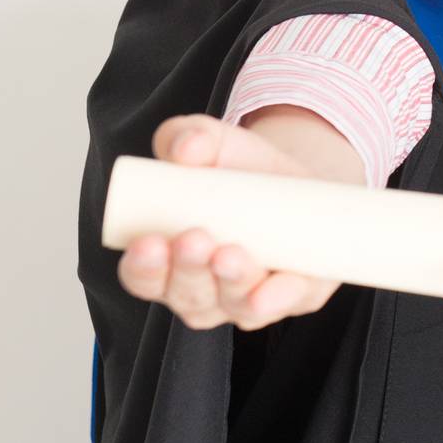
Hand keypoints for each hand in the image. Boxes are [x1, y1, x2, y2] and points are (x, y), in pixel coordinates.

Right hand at [117, 112, 342, 330]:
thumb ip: (192, 136)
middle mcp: (205, 288)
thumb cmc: (241, 169)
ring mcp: (247, 298)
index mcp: (170, 258)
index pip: (144, 276)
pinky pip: (286, 303)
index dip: (142, 267)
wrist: (299, 177)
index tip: (148, 242)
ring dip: (231, 284)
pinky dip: (279, 298)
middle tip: (194, 239)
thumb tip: (186, 147)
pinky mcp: (295, 295)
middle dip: (189, 271)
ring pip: (234, 305)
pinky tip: (274, 287)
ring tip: (231, 254)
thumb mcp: (214, 142)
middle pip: (189, 296)